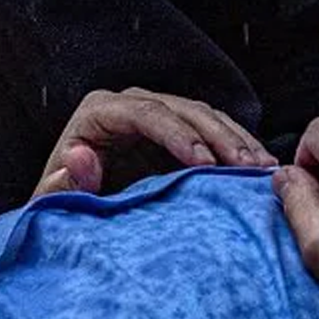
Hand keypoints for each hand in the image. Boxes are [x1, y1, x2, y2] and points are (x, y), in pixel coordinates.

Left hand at [33, 87, 275, 197]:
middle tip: (247, 168)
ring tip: (262, 169)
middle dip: (219, 137)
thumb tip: (79, 155)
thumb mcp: (56, 202)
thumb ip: (67, 183)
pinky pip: (213, 131)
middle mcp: (129, 105)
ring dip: (237, 141)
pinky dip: (238, 147)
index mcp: (99, 112)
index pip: (146, 114)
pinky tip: (259, 169)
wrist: (73, 212)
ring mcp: (157, 115)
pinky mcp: (177, 132)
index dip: (179, 135)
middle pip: (183, 110)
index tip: (205, 163)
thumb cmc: (63, 207)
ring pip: (205, 116)